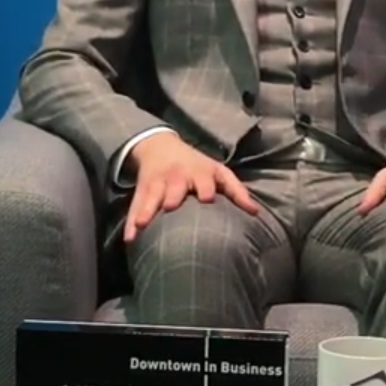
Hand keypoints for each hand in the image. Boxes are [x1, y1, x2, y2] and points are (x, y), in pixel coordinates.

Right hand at [124, 131, 259, 241]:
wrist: (160, 146)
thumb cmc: (197, 166)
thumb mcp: (218, 172)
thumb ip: (236, 191)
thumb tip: (256, 213)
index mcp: (199, 172)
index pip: (204, 179)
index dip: (205, 188)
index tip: (207, 199)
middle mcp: (177, 177)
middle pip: (175, 185)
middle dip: (173, 194)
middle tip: (171, 207)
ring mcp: (158, 183)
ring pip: (151, 196)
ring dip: (147, 210)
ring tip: (142, 225)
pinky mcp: (142, 190)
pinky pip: (136, 206)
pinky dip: (132, 222)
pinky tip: (129, 239)